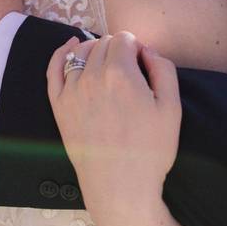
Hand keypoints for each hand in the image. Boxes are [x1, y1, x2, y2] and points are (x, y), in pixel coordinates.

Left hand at [47, 32, 181, 225]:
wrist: (119, 186)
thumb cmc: (150, 150)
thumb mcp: (172, 107)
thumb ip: (163, 69)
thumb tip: (146, 49)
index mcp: (121, 73)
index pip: (125, 39)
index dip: (137, 48)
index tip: (142, 65)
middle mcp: (91, 75)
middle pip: (104, 44)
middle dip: (118, 49)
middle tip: (129, 71)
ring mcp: (71, 90)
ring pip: (81, 52)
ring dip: (95, 50)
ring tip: (106, 63)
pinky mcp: (58, 105)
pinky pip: (54, 68)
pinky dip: (62, 52)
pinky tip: (71, 46)